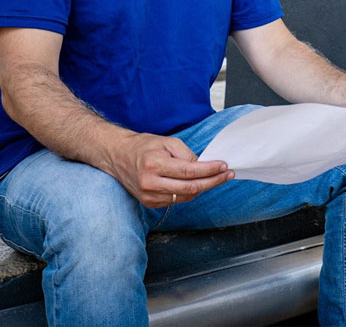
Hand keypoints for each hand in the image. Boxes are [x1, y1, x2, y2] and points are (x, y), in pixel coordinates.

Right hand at [108, 132, 233, 207]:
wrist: (118, 156)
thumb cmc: (143, 146)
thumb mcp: (166, 142)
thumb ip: (186, 154)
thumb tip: (204, 165)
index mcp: (154, 164)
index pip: (189, 171)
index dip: (209, 170)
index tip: (224, 166)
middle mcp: (150, 183)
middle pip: (190, 188)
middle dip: (212, 181)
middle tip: (227, 174)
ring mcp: (149, 196)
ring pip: (185, 197)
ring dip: (203, 188)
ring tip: (216, 178)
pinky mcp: (149, 203)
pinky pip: (176, 200)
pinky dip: (189, 193)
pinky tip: (197, 184)